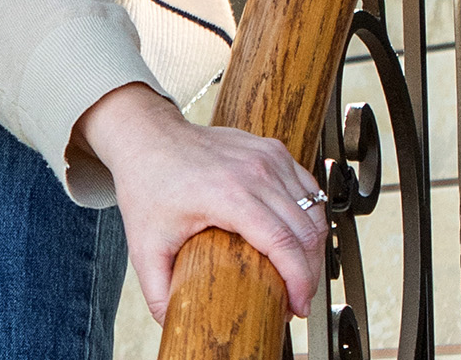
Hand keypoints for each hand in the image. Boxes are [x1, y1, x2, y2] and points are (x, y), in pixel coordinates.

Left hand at [72, 83, 326, 321]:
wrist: (147, 136)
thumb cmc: (148, 182)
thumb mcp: (145, 245)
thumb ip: (158, 290)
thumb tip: (172, 323)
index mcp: (229, 194)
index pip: (284, 243)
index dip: (300, 282)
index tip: (297, 306)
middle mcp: (255, 172)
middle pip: (307, 232)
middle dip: (309, 273)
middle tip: (296, 297)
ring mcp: (267, 157)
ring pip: (314, 210)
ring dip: (313, 246)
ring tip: (297, 271)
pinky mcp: (272, 150)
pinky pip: (308, 188)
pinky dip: (310, 216)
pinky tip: (297, 236)